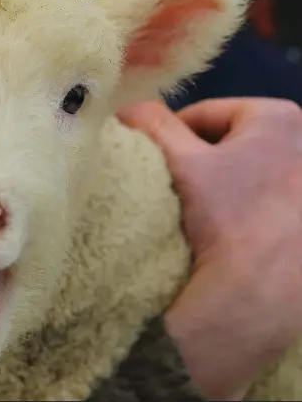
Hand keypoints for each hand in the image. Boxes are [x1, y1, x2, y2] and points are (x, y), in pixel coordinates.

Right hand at [117, 98, 301, 400]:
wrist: (262, 297)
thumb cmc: (227, 219)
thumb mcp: (182, 164)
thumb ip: (152, 126)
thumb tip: (125, 108)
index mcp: (280, 118)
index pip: (206, 114)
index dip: (171, 135)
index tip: (153, 162)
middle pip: (227, 142)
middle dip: (198, 161)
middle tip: (174, 189)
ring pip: (244, 171)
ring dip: (219, 185)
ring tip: (197, 212)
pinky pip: (262, 197)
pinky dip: (241, 206)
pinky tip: (226, 230)